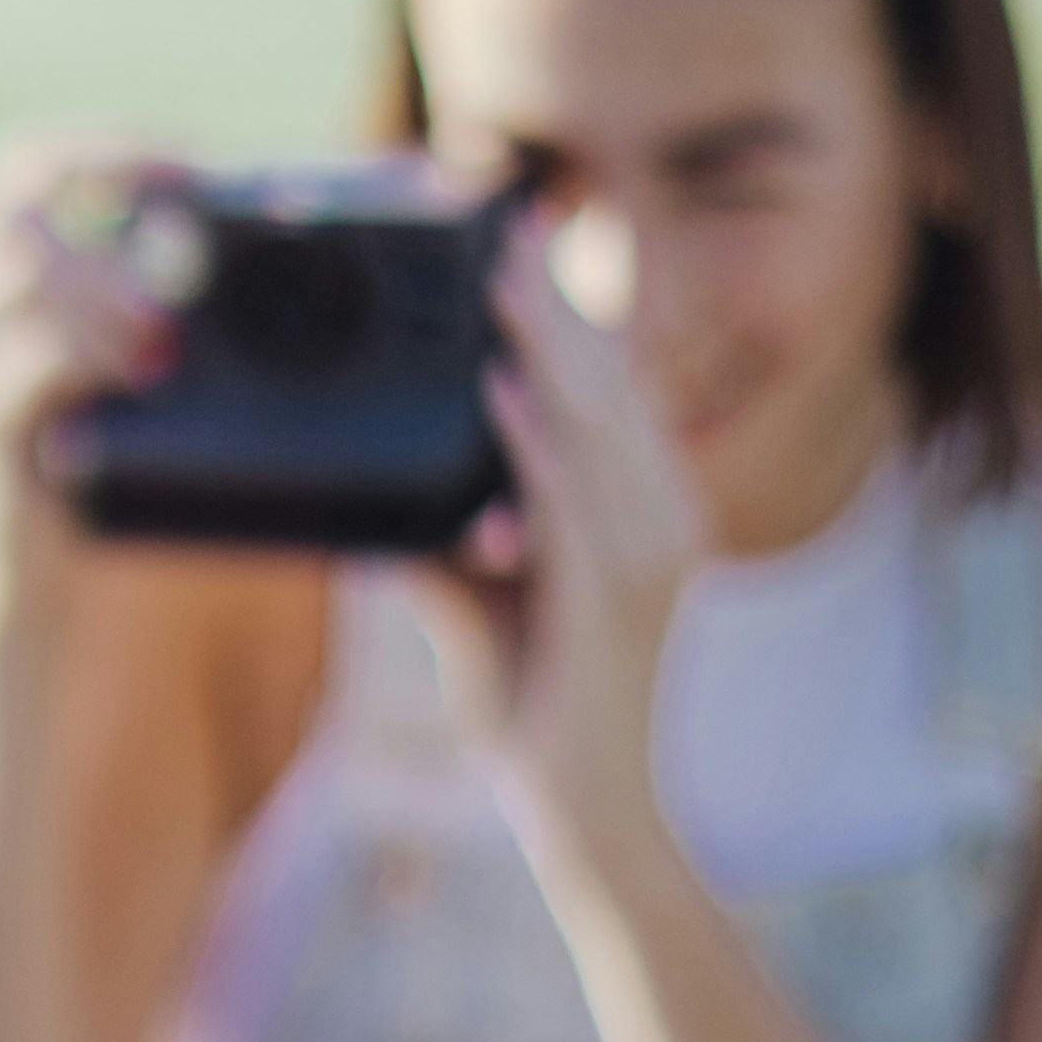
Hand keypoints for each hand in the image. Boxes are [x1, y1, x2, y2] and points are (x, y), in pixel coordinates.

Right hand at [0, 130, 179, 590]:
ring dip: (111, 299)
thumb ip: (152, 263)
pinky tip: (128, 386)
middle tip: (175, 289)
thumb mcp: (118, 337)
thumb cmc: (95, 448)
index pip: (28, 159)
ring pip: (24, 259)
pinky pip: (38, 342)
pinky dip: (101, 354)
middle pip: (22, 204)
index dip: (113, 151)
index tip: (195, 172)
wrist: (46, 578)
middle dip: (114, 241)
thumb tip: (263, 182)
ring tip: (151, 357)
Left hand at [399, 222, 708, 900]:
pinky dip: (532, 437)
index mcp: (646, 512)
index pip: (610, 392)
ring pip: (593, 423)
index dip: (570, 315)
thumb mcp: (485, 610)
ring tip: (499, 277)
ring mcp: (648, 556)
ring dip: (544, 342)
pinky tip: (495, 385)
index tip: (520, 245)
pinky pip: (570, 497)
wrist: (591, 815)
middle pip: (606, 386)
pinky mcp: (616, 595)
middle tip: (505, 225)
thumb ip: (446, 551)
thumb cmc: (543, 711)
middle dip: (554, 302)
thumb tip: (381, 511)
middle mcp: (660, 520)